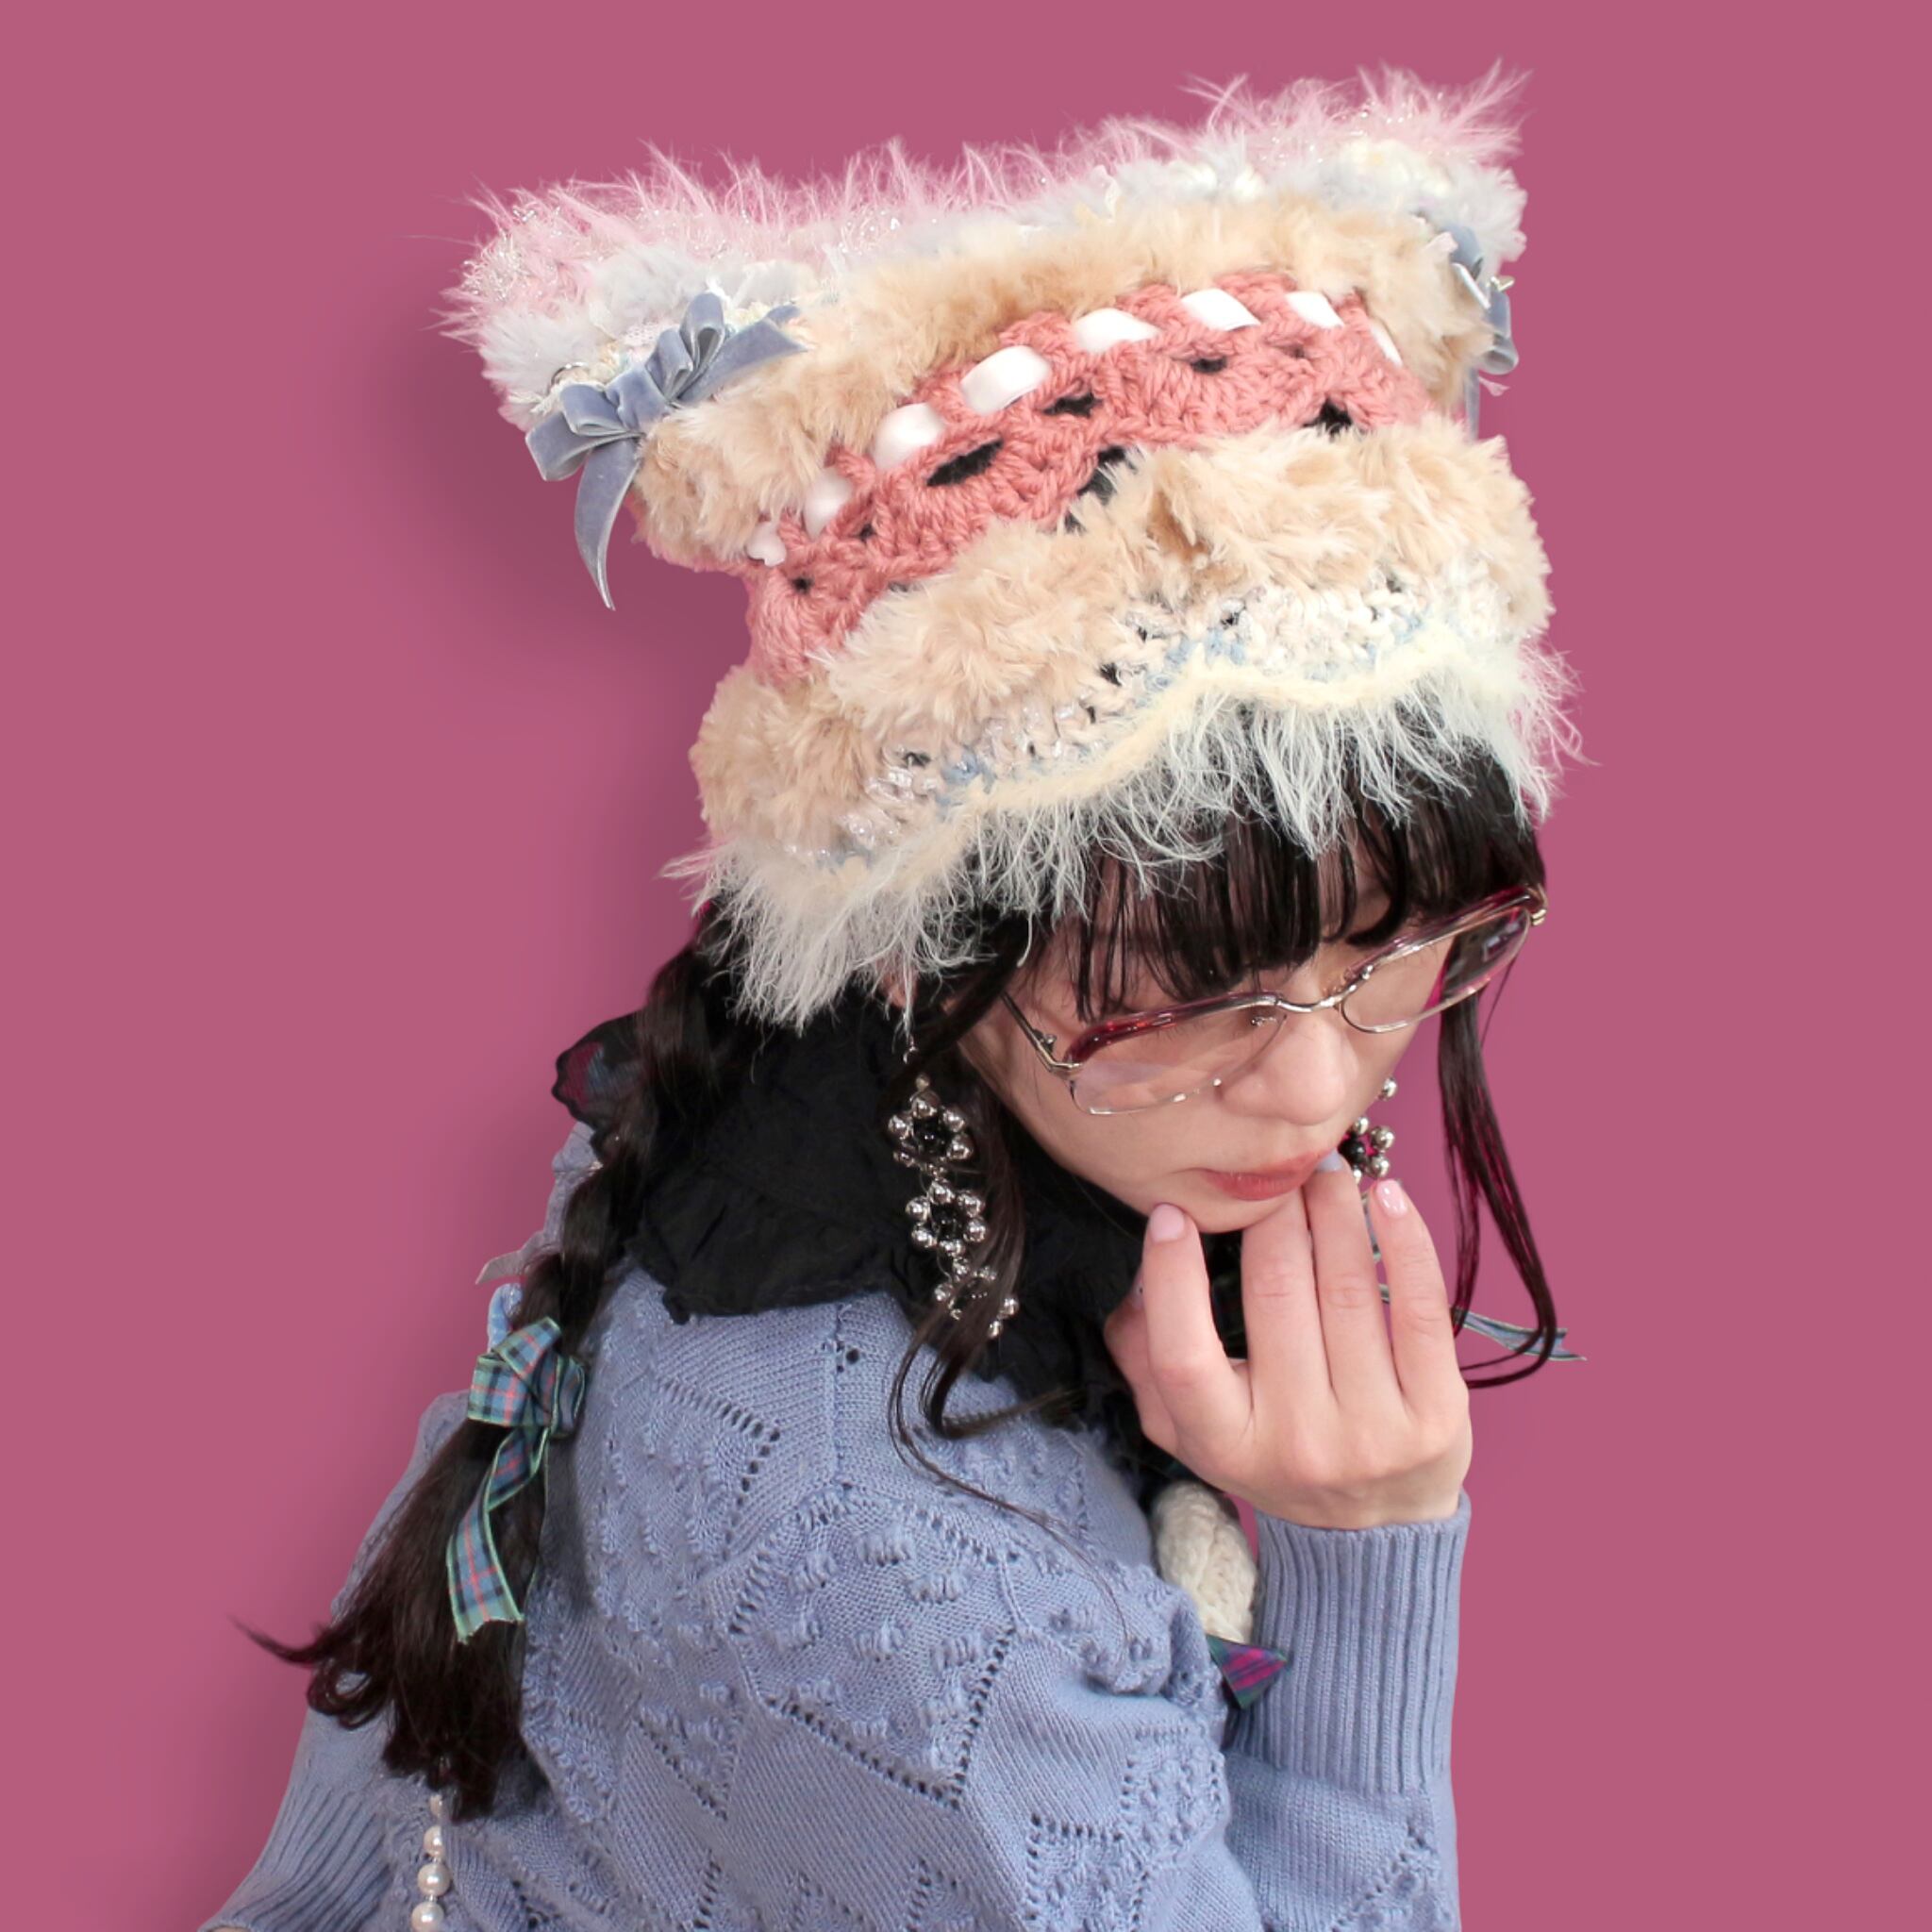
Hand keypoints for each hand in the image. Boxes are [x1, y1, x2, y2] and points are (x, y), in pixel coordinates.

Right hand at [1102, 1168, 1471, 1528]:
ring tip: (1327, 1174)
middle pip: (1276, 1297)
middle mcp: (1298, 1443)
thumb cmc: (1269, 1451)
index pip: (1184, 1356)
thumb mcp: (1188, 1427)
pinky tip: (1386, 1198)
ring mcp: (1373, 1432)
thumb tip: (1138, 1280)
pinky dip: (1404, 1241)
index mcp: (1225, 1445)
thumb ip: (1144, 1357)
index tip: (1173, 1212)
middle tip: (1275, 1172)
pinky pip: (1420, 1306)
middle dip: (1273, 1214)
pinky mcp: (1437, 1415)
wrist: (1374, 1528)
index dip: (1173, 1277)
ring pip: (1349, 1288)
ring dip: (1336, 1211)